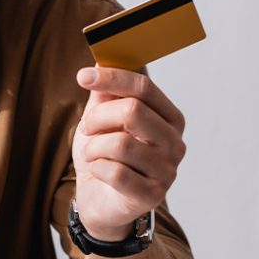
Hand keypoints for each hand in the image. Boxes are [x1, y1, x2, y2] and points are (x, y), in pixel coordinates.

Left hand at [72, 66, 186, 240]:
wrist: (99, 200)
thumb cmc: (105, 155)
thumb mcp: (102, 119)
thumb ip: (105, 92)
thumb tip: (103, 58)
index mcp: (169, 118)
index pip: (144, 87)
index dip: (112, 77)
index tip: (83, 76)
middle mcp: (175, 143)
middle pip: (133, 111)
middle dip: (98, 117)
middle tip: (88, 127)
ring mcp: (167, 171)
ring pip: (120, 144)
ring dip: (94, 147)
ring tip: (93, 153)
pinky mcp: (152, 195)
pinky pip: (115, 172)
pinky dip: (97, 169)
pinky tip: (100, 172)